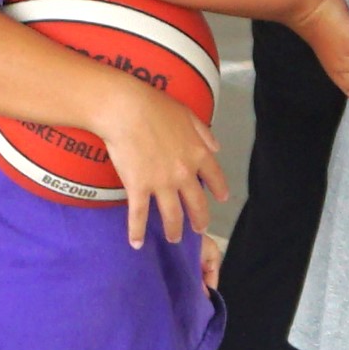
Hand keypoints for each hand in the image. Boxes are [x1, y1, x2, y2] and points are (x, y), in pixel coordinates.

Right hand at [97, 77, 231, 251]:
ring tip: (174, 239)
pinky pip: (139, 216)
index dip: (219, 190)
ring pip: (172, 216)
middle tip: (199, 230)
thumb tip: (216, 147)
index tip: (221, 199)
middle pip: (197, 204)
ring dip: (174, 230)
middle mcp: (184, 174)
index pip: (215, 177)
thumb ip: (203, 133)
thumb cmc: (156, 106)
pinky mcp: (139, 188)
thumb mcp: (187, 114)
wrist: (127, 110)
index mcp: (198, 154)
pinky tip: (136, 243)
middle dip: (199, 220)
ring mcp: (162, 184)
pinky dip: (137, 232)